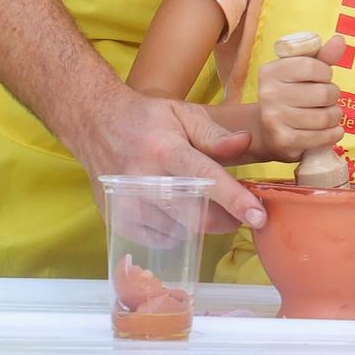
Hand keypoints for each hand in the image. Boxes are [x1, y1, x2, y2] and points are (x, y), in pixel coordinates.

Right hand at [76, 88, 261, 233]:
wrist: (95, 125)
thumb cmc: (146, 119)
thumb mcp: (183, 114)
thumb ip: (215, 134)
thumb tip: (245, 143)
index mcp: (165, 150)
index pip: (205, 179)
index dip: (234, 200)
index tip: (259, 217)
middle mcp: (144, 180)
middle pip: (195, 215)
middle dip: (226, 219)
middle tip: (239, 211)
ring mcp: (128, 204)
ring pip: (180, 231)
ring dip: (201, 223)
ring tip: (198, 199)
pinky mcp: (119, 221)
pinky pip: (162, 240)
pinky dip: (178, 230)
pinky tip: (175, 210)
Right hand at [256, 33, 345, 162]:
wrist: (267, 133)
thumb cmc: (290, 95)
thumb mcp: (302, 72)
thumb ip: (322, 56)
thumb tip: (340, 40)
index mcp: (270, 71)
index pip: (313, 66)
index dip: (326, 74)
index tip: (322, 78)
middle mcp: (268, 94)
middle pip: (323, 93)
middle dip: (332, 96)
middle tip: (327, 99)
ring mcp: (274, 119)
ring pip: (325, 117)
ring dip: (335, 116)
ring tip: (330, 115)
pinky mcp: (283, 141)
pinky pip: (321, 137)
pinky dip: (333, 134)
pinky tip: (332, 131)